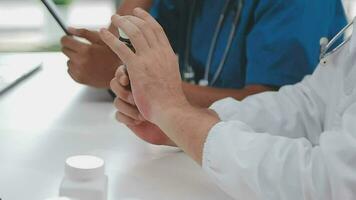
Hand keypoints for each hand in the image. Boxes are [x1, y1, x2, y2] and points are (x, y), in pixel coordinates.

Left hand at [61, 28, 120, 87]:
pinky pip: (70, 70)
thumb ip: (84, 33)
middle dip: (71, 47)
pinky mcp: (79, 79)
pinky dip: (76, 68)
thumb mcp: (102, 40)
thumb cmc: (112, 56)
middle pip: (64, 50)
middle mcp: (80, 61)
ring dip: (74, 58)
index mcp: (86, 50)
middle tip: (83, 49)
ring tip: (88, 60)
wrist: (120, 75)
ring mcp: (79, 72)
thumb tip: (68, 29)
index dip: (67, 38)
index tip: (71, 39)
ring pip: (68, 60)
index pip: (65, 41)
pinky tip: (87, 67)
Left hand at [100, 9, 189, 123]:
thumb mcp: (171, 75)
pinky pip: (120, 47)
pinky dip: (110, 38)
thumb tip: (164, 61)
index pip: (157, 29)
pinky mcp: (136, 68)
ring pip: (133, 32)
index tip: (138, 13)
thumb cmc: (170, 98)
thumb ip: (165, 65)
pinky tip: (103, 32)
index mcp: (168, 54)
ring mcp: (148, 59)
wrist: (170, 109)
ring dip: (122, 22)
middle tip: (122, 16)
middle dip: (132, 18)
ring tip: (114, 18)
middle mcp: (159, 52)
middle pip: (144, 27)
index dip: (146, 18)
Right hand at [111, 65, 175, 145]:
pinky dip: (128, 118)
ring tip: (143, 113)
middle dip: (123, 92)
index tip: (126, 80)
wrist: (173, 121)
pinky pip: (118, 115)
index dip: (121, 74)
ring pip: (116, 102)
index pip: (122, 71)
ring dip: (129, 108)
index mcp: (139, 77)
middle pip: (114, 84)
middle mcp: (132, 89)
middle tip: (135, 99)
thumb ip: (147, 66)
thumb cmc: (168, 100)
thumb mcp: (158, 79)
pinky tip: (139, 120)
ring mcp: (128, 104)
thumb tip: (141, 57)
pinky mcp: (127, 118)